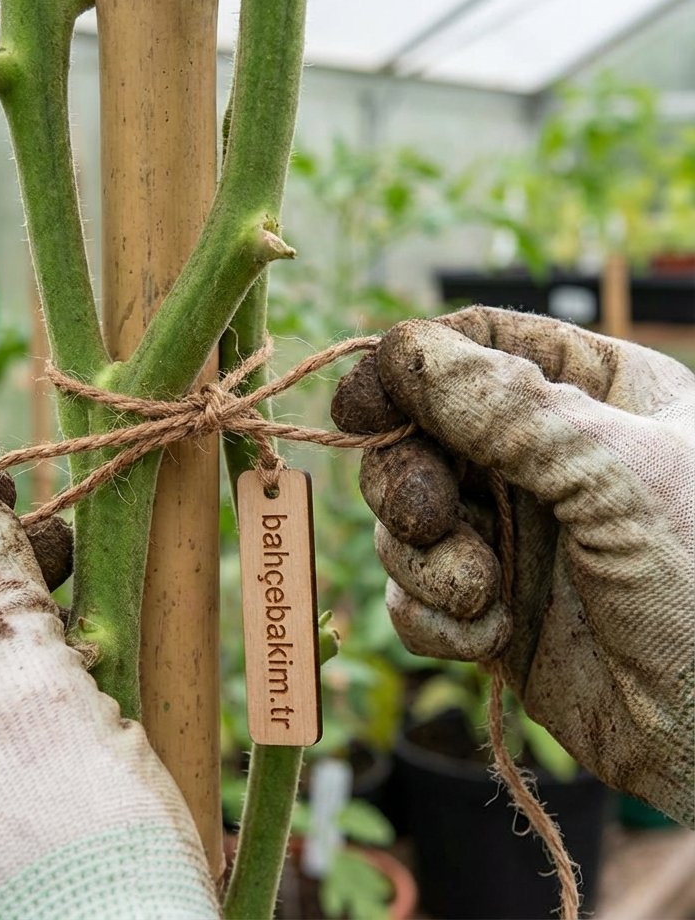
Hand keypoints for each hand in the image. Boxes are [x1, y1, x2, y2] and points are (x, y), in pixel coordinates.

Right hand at [332, 307, 693, 825]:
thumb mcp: (618, 481)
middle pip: (418, 431)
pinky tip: (485, 638)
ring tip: (479, 595)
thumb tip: (399, 347)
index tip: (362, 405)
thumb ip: (508, 409)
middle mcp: (544, 458)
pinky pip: (413, 592)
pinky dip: (431, 616)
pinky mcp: (485, 606)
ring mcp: (512, 533)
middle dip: (409, 480)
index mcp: (596, 394)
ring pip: (404, 516)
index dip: (410, 367)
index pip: (480, 342)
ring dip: (425, 559)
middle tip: (428, 520)